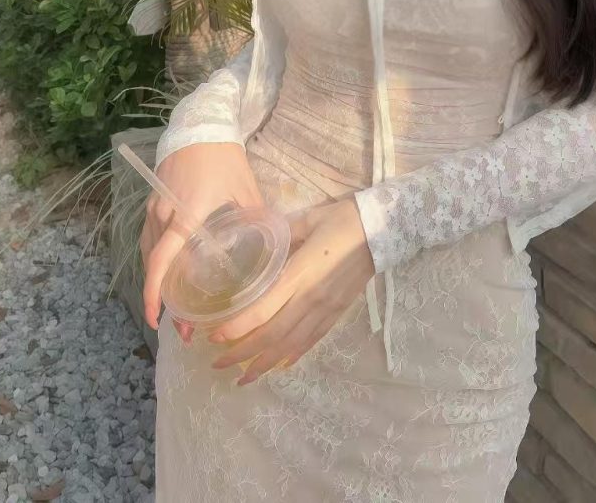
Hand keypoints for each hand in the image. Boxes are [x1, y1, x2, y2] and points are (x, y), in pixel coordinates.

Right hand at [139, 141, 265, 338]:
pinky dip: (157, 261)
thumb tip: (273, 247)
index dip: (155, 293)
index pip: (162, 260)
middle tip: (180, 328)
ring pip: (149, 254)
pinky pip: (150, 239)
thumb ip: (256, 218)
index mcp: (186, 214)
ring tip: (175, 308)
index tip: (157, 319)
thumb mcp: (246, 188)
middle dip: (161, 300)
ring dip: (158, 282)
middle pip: (153, 265)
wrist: (201, 126)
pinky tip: (171, 275)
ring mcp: (155, 208)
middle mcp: (164, 215)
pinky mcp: (154, 202)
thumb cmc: (224, 158)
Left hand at [205, 195, 375, 385]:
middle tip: (218, 364)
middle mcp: (310, 298)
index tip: (214, 336)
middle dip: (243, 354)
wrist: (381, 230)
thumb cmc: (342, 219)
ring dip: (265, 364)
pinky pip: (311, 341)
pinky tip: (279, 364)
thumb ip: (283, 231)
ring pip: (291, 346)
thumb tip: (262, 236)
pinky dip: (292, 355)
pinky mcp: (337, 313)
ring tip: (243, 377)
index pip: (262, 310)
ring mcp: (325, 309)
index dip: (237, 328)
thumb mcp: (307, 219)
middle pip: (272, 336)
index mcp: (299, 273)